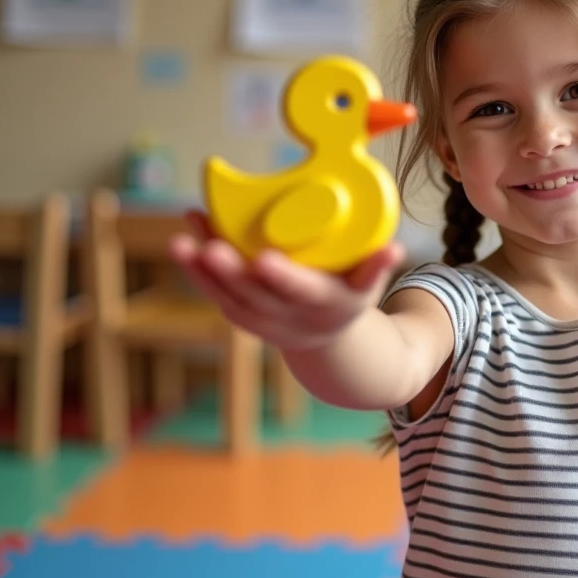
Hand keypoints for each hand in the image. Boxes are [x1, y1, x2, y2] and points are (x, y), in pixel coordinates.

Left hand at [168, 210, 405, 352]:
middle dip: (229, 272)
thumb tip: (395, 248)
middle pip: (253, 294)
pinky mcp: (239, 313)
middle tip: (209, 247)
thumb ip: (377, 267)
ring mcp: (259, 318)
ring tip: (182, 240)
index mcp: (320, 305)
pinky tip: (185, 239)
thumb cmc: (348, 296)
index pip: (300, 291)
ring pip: (226, 295)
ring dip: (201, 270)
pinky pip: (214, 292)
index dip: (282, 277)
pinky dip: (196, 269)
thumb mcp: (368, 287)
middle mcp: (286, 316)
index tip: (264, 260)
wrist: (324, 338)